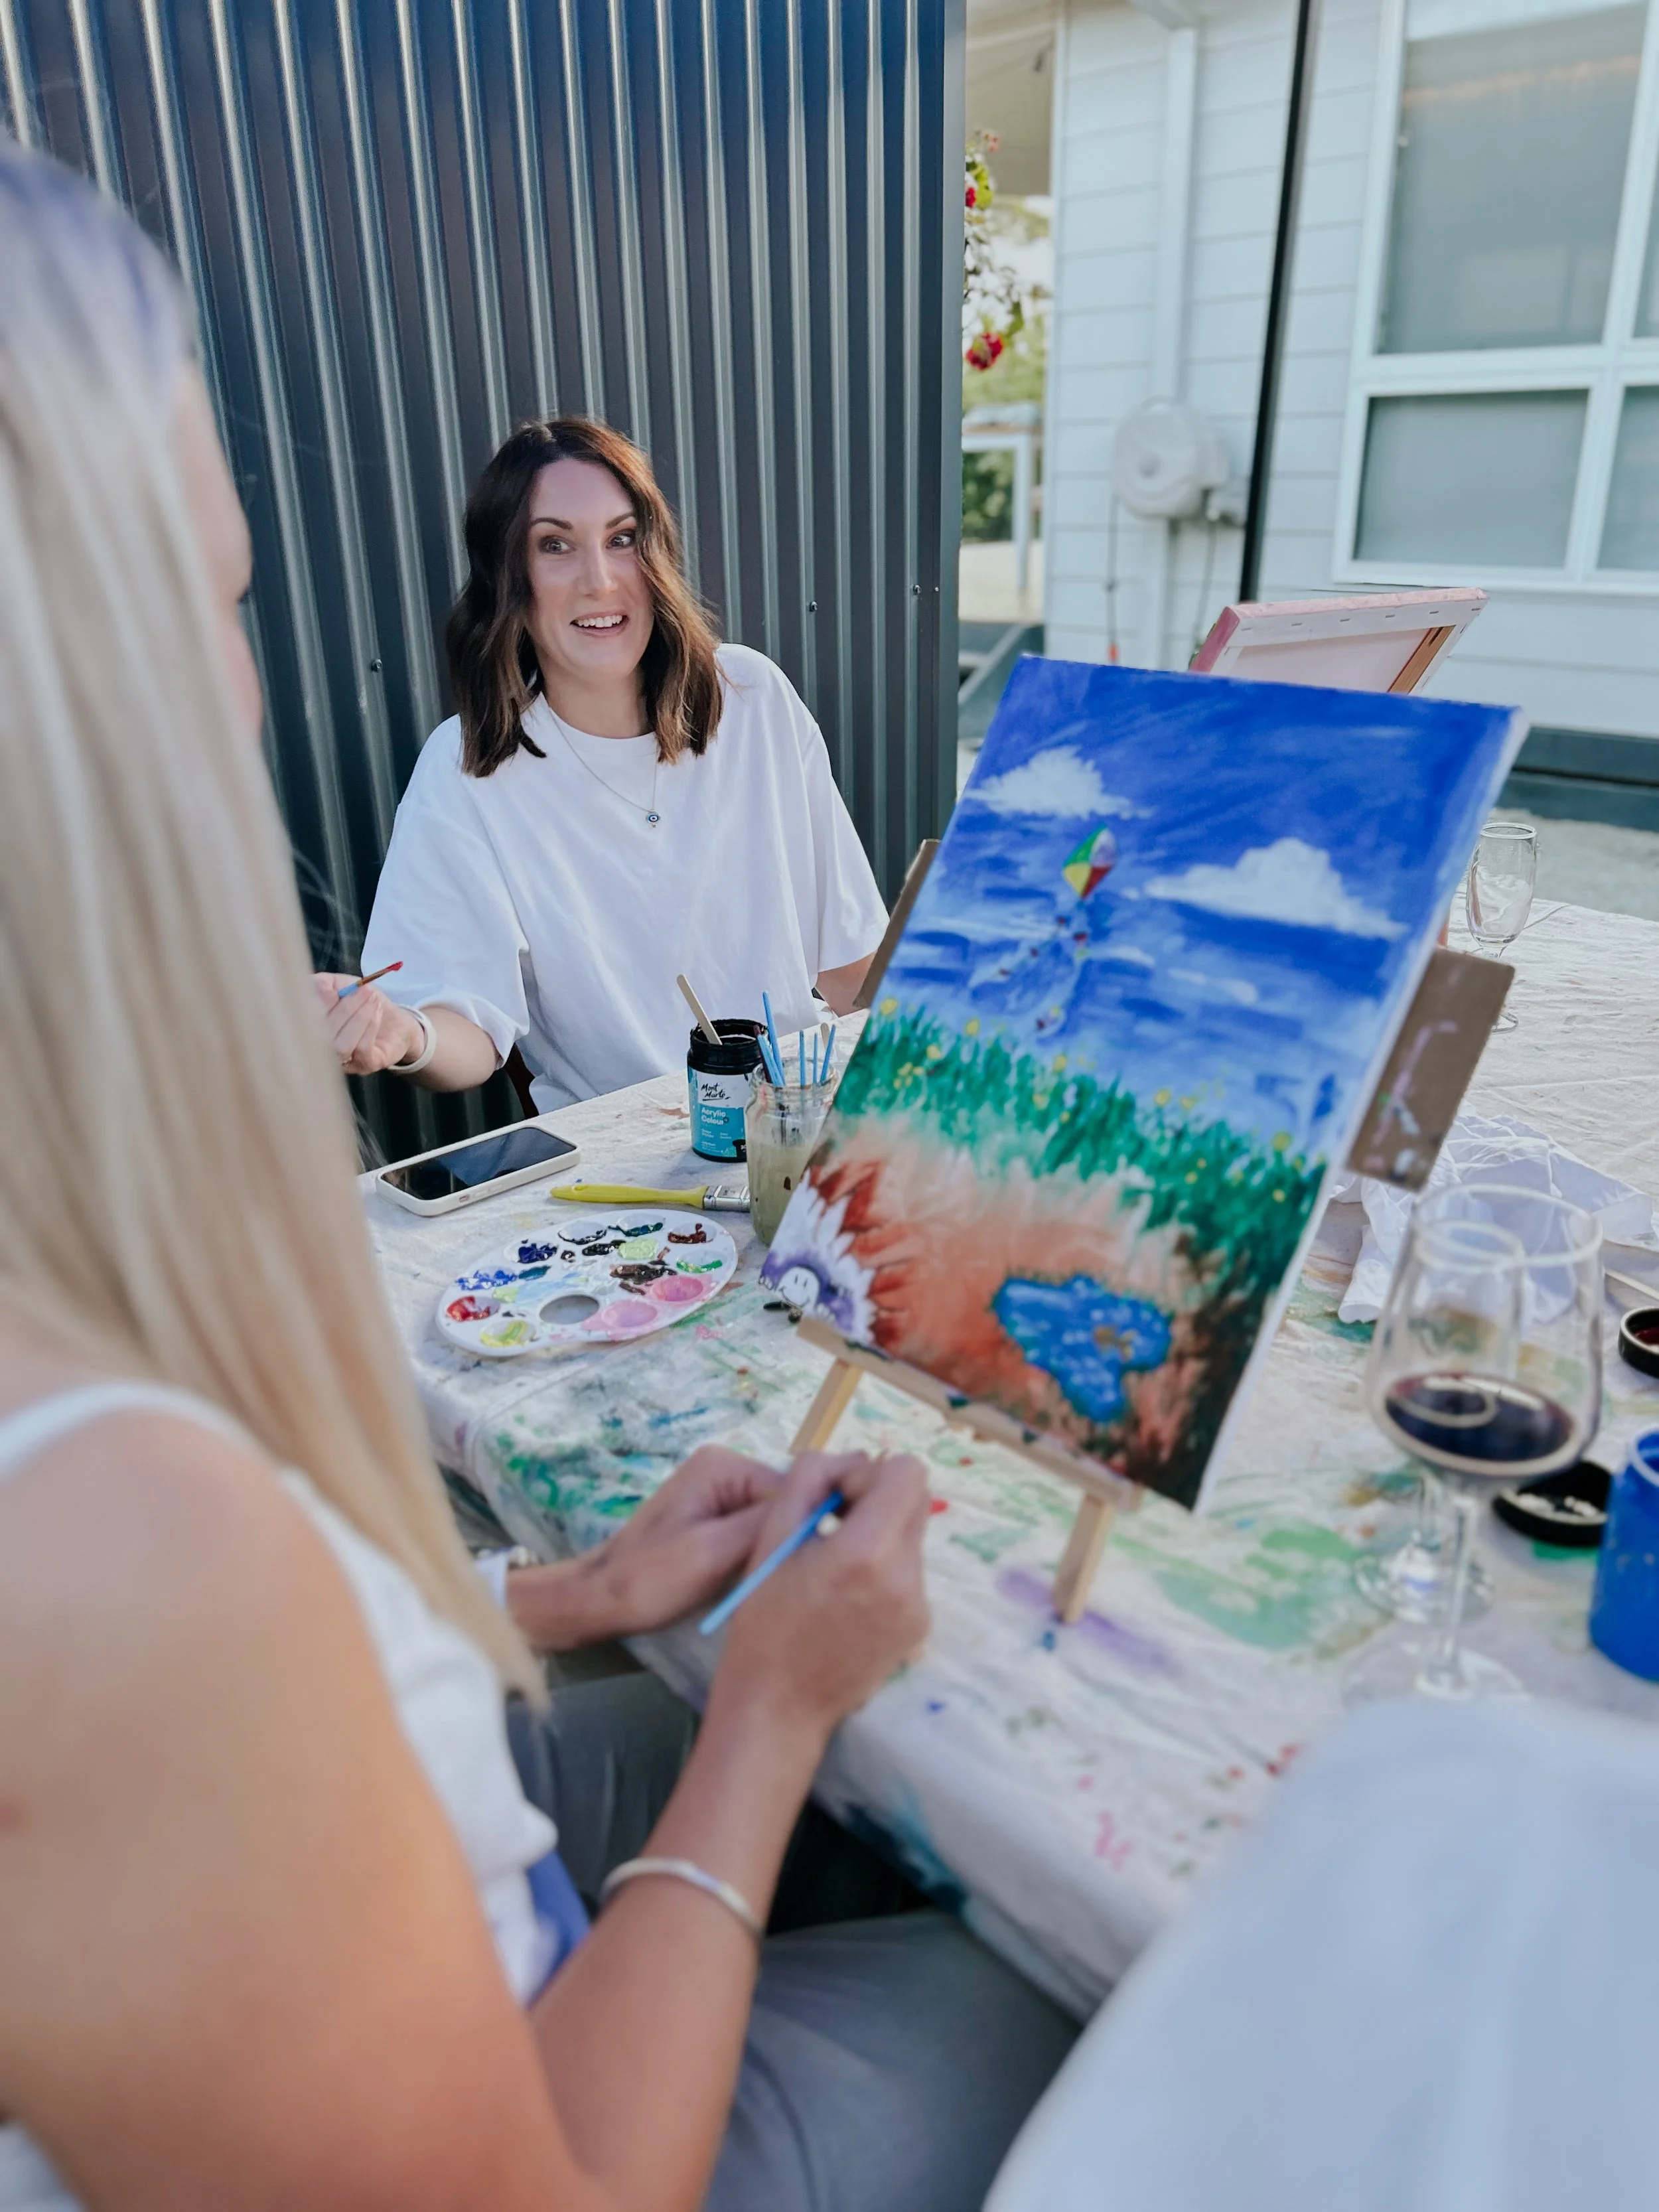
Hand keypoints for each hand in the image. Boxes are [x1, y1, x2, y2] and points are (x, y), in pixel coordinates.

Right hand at [313, 973, 424, 1074]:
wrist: (395, 1019)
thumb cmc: (362, 1002)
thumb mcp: (341, 985)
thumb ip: (324, 983)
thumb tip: (320, 988)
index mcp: (309, 1029)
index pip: (303, 1024)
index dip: (317, 1007)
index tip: (332, 988)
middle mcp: (321, 1050)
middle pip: (322, 1037)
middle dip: (344, 1009)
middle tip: (362, 990)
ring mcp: (342, 1061)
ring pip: (340, 1046)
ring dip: (358, 1018)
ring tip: (372, 999)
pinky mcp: (365, 1065)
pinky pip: (362, 1049)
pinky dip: (370, 1025)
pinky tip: (377, 1011)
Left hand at [511, 1448, 785, 1649]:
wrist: (600, 1601)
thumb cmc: (650, 1579)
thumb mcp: (713, 1553)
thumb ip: (765, 1526)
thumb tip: (823, 1507)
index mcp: (723, 1466)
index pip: (793, 1490)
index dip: (805, 1529)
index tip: (811, 1568)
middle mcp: (725, 1469)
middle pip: (785, 1505)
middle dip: (788, 1539)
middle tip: (788, 1580)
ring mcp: (718, 1494)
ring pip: (773, 1523)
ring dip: (774, 1551)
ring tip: (772, 1582)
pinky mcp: (715, 1519)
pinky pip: (756, 1533)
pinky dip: (759, 1557)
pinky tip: (756, 1580)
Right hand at [712, 1450, 929, 1743]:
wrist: (777, 1706)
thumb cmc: (762, 1620)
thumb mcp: (772, 1537)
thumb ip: (811, 1480)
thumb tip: (848, 1458)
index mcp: (868, 1552)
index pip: (907, 1472)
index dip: (869, 1472)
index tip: (835, 1498)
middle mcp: (906, 1577)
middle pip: (915, 1501)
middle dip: (877, 1499)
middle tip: (832, 1523)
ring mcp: (918, 1606)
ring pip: (911, 1536)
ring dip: (879, 1534)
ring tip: (834, 1565)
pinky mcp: (919, 1629)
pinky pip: (910, 1574)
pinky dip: (883, 1569)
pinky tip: (845, 1597)